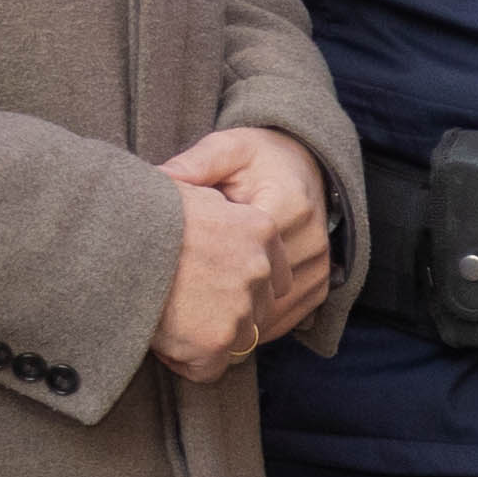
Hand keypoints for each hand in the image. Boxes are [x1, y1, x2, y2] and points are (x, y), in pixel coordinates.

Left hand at [161, 125, 335, 363]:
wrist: (307, 166)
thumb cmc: (260, 158)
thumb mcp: (227, 150)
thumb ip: (194, 165)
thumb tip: (156, 180)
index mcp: (288, 206)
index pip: (242, 255)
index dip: (203, 271)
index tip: (173, 273)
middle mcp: (312, 242)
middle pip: (255, 293)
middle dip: (215, 304)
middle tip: (173, 307)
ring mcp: (319, 269)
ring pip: (270, 315)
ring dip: (234, 324)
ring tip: (195, 321)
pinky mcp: (321, 286)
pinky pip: (286, 320)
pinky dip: (253, 326)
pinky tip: (224, 319)